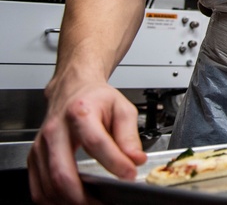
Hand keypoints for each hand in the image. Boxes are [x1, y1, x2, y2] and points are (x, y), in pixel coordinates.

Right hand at [28, 78, 146, 204]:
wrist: (72, 89)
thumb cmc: (96, 99)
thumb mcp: (122, 108)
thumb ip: (129, 135)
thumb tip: (135, 159)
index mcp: (80, 112)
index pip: (95, 143)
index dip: (114, 162)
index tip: (129, 174)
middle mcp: (55, 130)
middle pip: (62, 173)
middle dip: (84, 196)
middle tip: (104, 202)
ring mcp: (41, 146)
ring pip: (49, 186)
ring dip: (70, 202)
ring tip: (93, 203)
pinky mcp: (34, 158)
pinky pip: (38, 188)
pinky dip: (54, 201)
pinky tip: (73, 201)